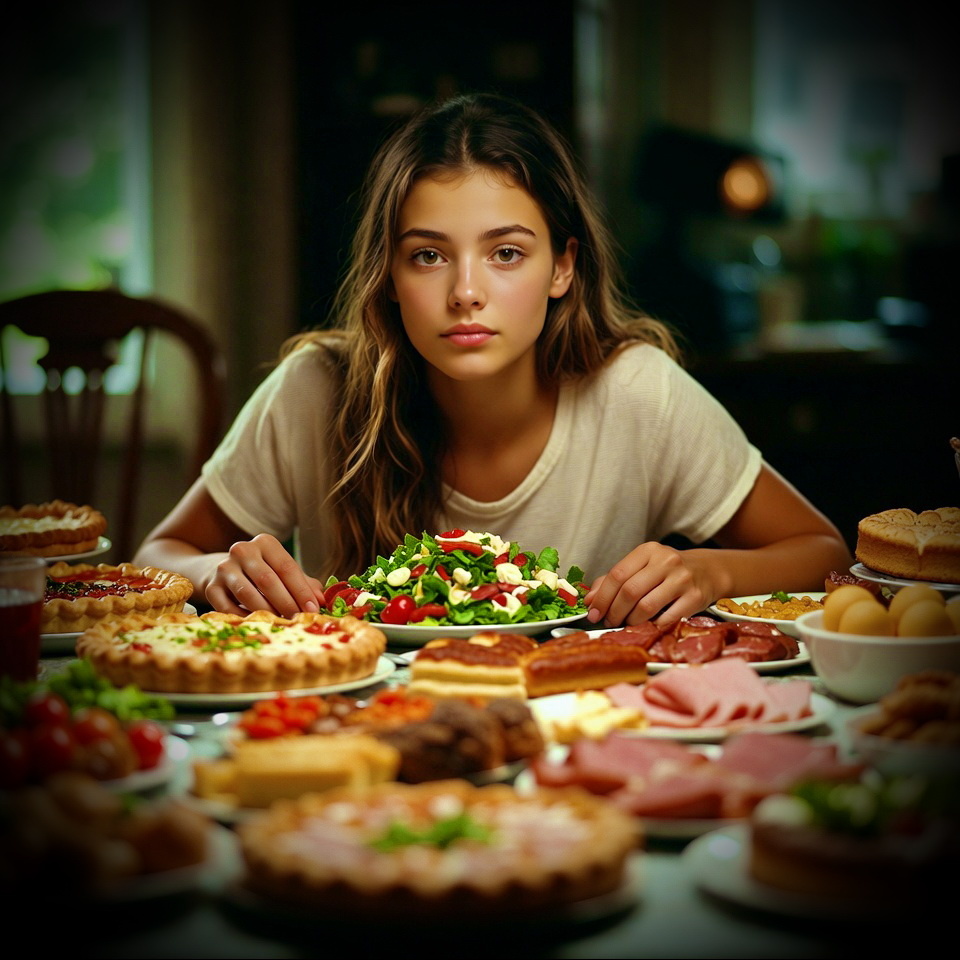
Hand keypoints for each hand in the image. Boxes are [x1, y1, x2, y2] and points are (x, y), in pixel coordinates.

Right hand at [204, 533, 325, 616]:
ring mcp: (224, 568)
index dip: (302, 590)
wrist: (224, 570)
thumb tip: (322, 600)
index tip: (314, 609)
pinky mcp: (211, 587)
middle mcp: (242, 550)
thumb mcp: (283, 571)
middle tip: (299, 620)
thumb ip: (304, 583)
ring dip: (268, 612)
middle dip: (287, 603)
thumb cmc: (263, 572)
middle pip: (268, 580)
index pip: (287, 567)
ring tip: (283, 624)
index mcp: (265, 542)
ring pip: (248, 594)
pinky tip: (260, 625)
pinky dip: (246, 619)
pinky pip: (229, 608)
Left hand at [583, 542, 719, 627]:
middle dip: (614, 612)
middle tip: (609, 622)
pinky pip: (666, 619)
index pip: (617, 574)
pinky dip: (652, 626)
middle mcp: (666, 561)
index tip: (593, 612)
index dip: (602, 597)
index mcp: (648, 550)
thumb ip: (614, 580)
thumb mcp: (642, 566)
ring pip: (646, 606)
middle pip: (630, 591)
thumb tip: (589, 600)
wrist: (708, 571)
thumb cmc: (668, 571)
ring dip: (631, 621)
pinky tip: (647, 626)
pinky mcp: (695, 598)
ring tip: (626, 624)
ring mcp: (682, 579)